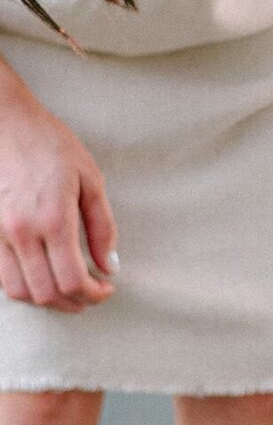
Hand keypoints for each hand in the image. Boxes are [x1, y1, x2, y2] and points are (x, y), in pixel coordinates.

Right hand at [0, 89, 117, 310]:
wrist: (4, 121)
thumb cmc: (50, 144)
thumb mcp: (90, 179)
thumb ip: (102, 227)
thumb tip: (109, 266)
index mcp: (54, 219)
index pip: (72, 280)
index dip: (93, 295)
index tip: (106, 289)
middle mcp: (22, 232)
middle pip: (46, 293)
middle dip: (74, 303)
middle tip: (91, 294)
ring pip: (19, 291)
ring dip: (47, 299)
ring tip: (67, 290)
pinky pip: (1, 276)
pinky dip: (23, 285)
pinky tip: (41, 274)